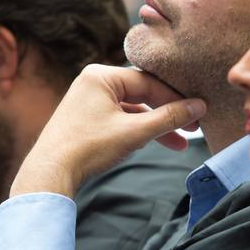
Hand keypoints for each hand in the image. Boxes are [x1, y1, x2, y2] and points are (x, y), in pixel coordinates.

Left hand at [11, 65, 204, 198]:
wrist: (50, 174)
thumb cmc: (88, 148)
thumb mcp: (134, 132)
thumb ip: (168, 118)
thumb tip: (199, 107)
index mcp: (101, 75)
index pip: (148, 82)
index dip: (176, 98)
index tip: (199, 111)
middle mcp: (93, 82)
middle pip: (142, 94)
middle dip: (167, 114)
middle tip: (193, 128)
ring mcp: (88, 101)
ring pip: (132, 109)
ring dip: (155, 126)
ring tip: (179, 143)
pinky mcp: (86, 119)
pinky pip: (120, 119)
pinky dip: (137, 131)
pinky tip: (152, 143)